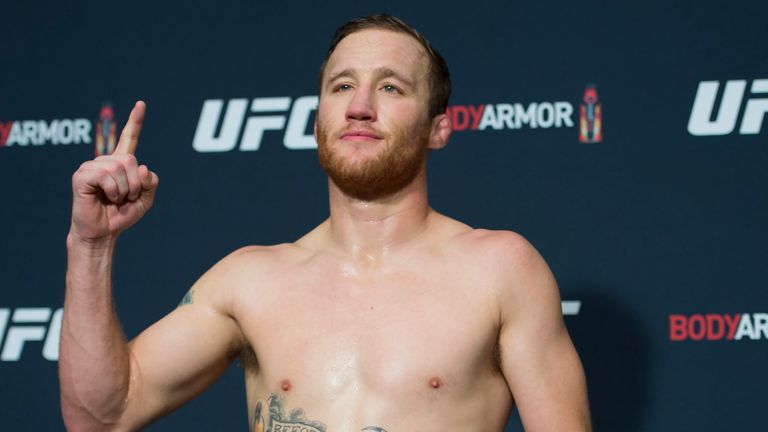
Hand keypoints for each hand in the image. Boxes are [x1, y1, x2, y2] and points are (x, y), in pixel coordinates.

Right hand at [70, 101, 158, 244]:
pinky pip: (106, 176)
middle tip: (126, 197)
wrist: (103, 233)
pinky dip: (113, 191)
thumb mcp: (145, 199)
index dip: (135, 121)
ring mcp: (91, 167)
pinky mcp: (81, 176)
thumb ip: (150, 183)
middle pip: (131, 159)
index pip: (129, 138)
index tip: (141, 104)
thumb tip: (142, 168)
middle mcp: (105, 161)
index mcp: (120, 163)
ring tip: (116, 199)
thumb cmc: (121, 215)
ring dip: (124, 190)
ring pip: (120, 168)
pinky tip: (106, 199)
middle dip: (135, 183)